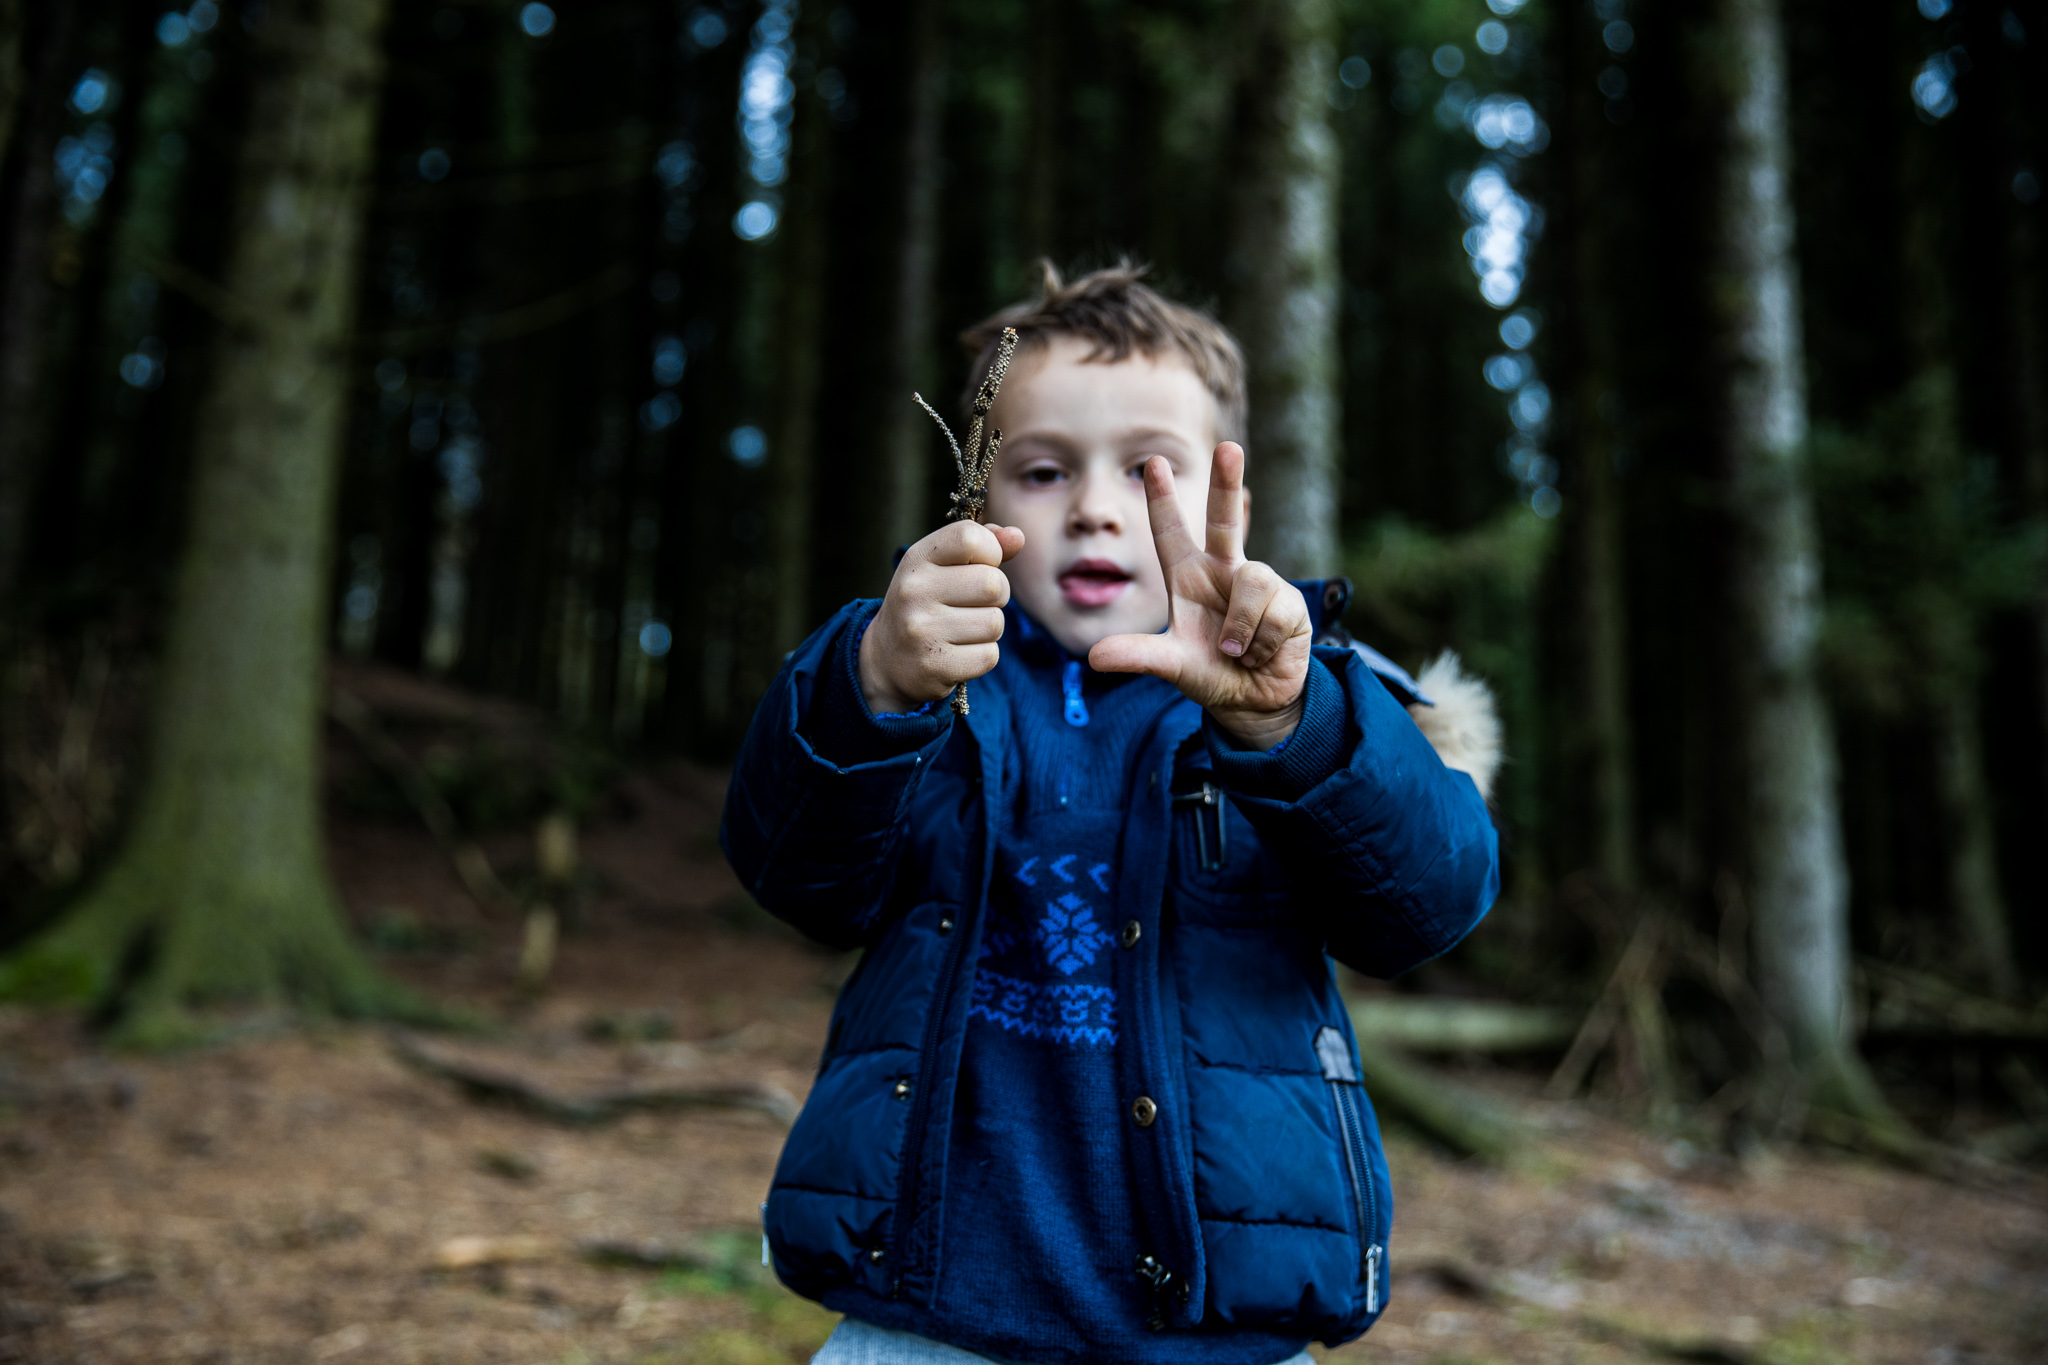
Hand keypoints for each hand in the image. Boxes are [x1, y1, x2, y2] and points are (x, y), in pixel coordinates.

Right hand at [859, 521, 1025, 714]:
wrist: (887, 659)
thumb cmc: (927, 603)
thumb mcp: (943, 566)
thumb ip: (981, 547)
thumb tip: (1018, 536)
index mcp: (917, 559)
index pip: (971, 537)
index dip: (990, 551)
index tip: (980, 565)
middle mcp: (914, 591)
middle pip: (993, 584)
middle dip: (997, 596)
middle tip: (975, 604)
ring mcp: (921, 631)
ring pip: (994, 623)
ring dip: (989, 629)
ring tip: (964, 630)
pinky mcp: (933, 666)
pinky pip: (988, 656)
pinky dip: (983, 656)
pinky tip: (960, 653)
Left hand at [1088, 444, 1310, 749]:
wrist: (1254, 700)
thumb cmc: (1210, 673)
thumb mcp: (1172, 666)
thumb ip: (1137, 657)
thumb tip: (1093, 657)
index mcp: (1188, 577)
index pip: (1172, 532)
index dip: (1162, 499)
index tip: (1154, 462)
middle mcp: (1223, 571)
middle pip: (1225, 520)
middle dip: (1227, 483)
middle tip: (1229, 447)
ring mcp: (1258, 583)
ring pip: (1252, 583)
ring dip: (1241, 628)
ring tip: (1237, 653)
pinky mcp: (1290, 602)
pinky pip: (1274, 613)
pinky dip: (1262, 643)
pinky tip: (1262, 653)